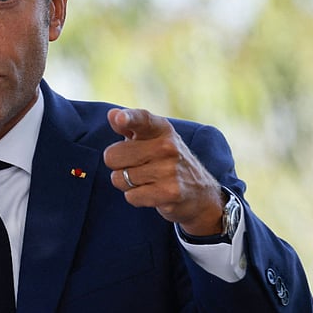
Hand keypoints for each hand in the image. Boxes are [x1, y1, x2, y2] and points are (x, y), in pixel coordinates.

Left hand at [103, 108, 224, 235]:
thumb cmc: (166, 160)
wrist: (201, 193)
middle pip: (112, 157)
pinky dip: (136, 197)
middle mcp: (167, 146)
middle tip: (138, 167)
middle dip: (118, 165)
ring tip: (147, 180)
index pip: (141, 119)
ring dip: (127, 183)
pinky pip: (130, 196)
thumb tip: (112, 114)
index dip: (128, 118)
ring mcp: (169, 170)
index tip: (120, 119)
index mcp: (161, 128)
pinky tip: (152, 192)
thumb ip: (130, 125)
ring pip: (119, 179)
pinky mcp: (169, 193)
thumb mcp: (152, 138)